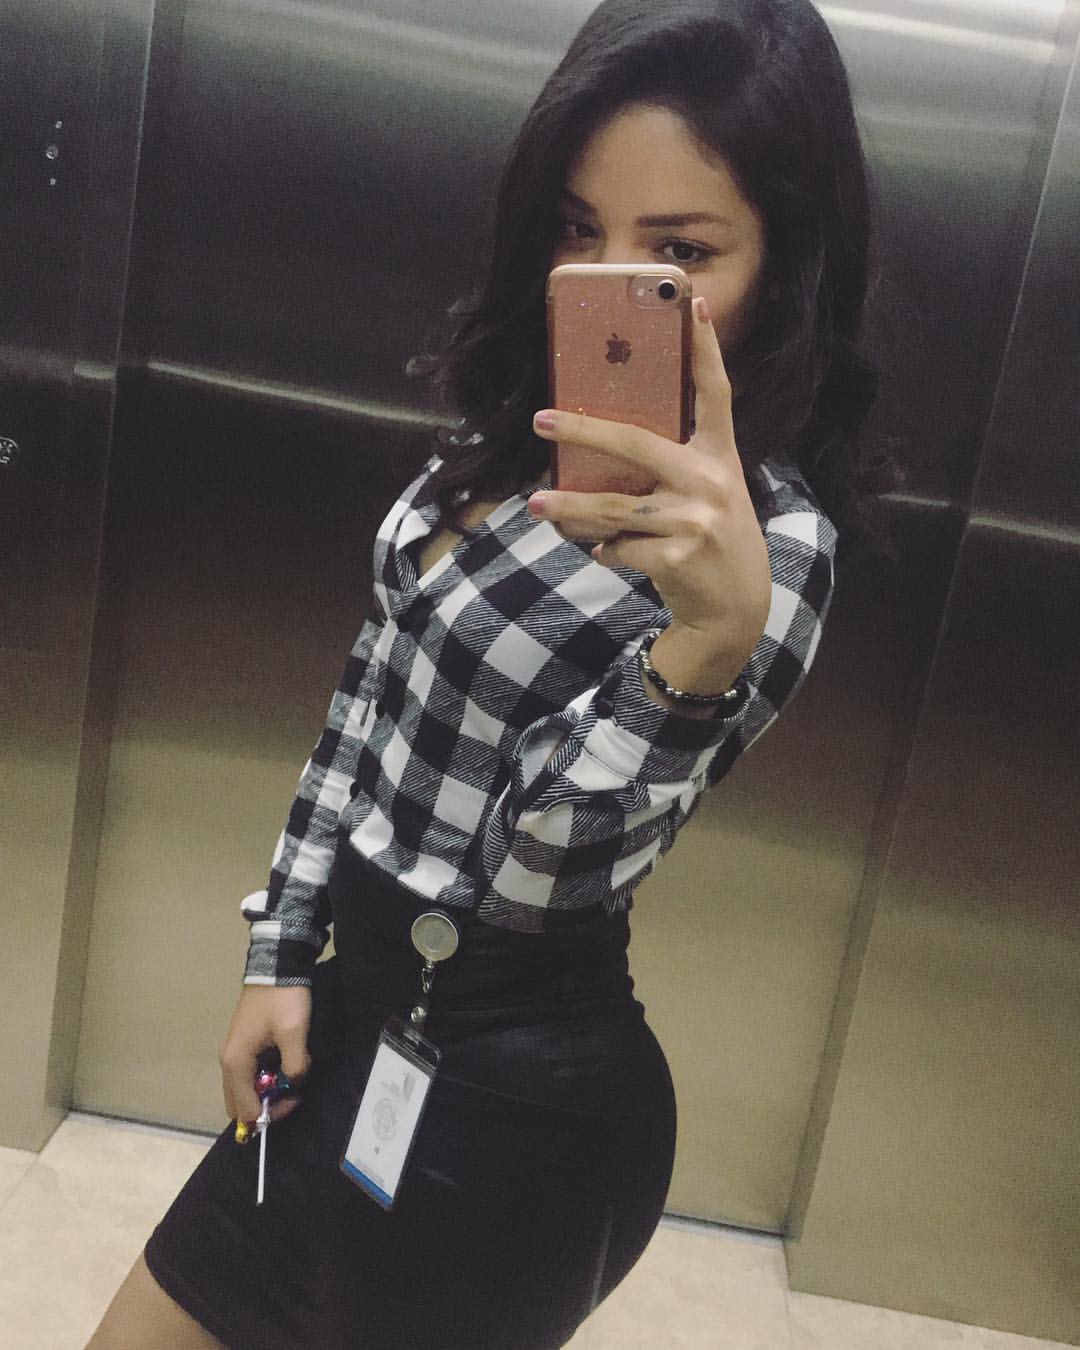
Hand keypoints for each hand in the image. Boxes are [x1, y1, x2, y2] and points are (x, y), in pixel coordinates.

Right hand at [219, 984, 311, 1127]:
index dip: (269, 1112)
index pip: (244, 1108)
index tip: (294, 1098)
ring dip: (264, 1091)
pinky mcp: (243, 1044)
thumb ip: (294, 1066)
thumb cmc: (283, 999)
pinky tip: (283, 1066)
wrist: (277, 965)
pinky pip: (248, 1074)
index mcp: (235, 1062)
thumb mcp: (294, 1033)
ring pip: (243, 1088)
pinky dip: (263, 1078)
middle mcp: (228, 1060)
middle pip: (238, 1102)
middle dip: (264, 1105)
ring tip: (290, 1079)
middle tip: (291, 1094)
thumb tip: (294, 1084)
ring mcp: (233, 1051)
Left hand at [528, 295, 770, 690]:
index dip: (705, 347)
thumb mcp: (709, 496)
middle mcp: (711, 481)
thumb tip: (602, 453)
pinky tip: (607, 554)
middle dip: (582, 432)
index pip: (715, 392)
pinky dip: (606, 552)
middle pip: (635, 444)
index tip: (693, 302)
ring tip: (536, 504)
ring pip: (612, 506)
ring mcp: (694, 519)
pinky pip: (617, 546)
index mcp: (721, 457)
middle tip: (540, 419)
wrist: (735, 611)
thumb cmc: (713, 543)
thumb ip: (674, 469)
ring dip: (568, 507)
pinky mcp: (676, 555)